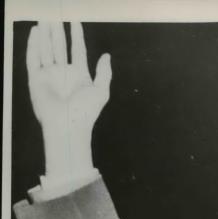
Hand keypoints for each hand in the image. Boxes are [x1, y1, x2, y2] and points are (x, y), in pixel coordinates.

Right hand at [26, 21, 110, 179]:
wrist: (67, 127)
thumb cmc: (86, 112)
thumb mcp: (101, 91)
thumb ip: (104, 73)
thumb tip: (106, 56)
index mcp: (79, 75)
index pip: (77, 50)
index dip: (76, 35)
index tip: (75, 20)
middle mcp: (63, 73)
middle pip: (60, 46)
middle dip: (58, 31)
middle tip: (55, 14)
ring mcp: (49, 75)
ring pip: (46, 49)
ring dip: (46, 34)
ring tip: (45, 18)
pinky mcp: (36, 79)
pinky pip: (33, 58)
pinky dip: (33, 45)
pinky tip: (36, 32)